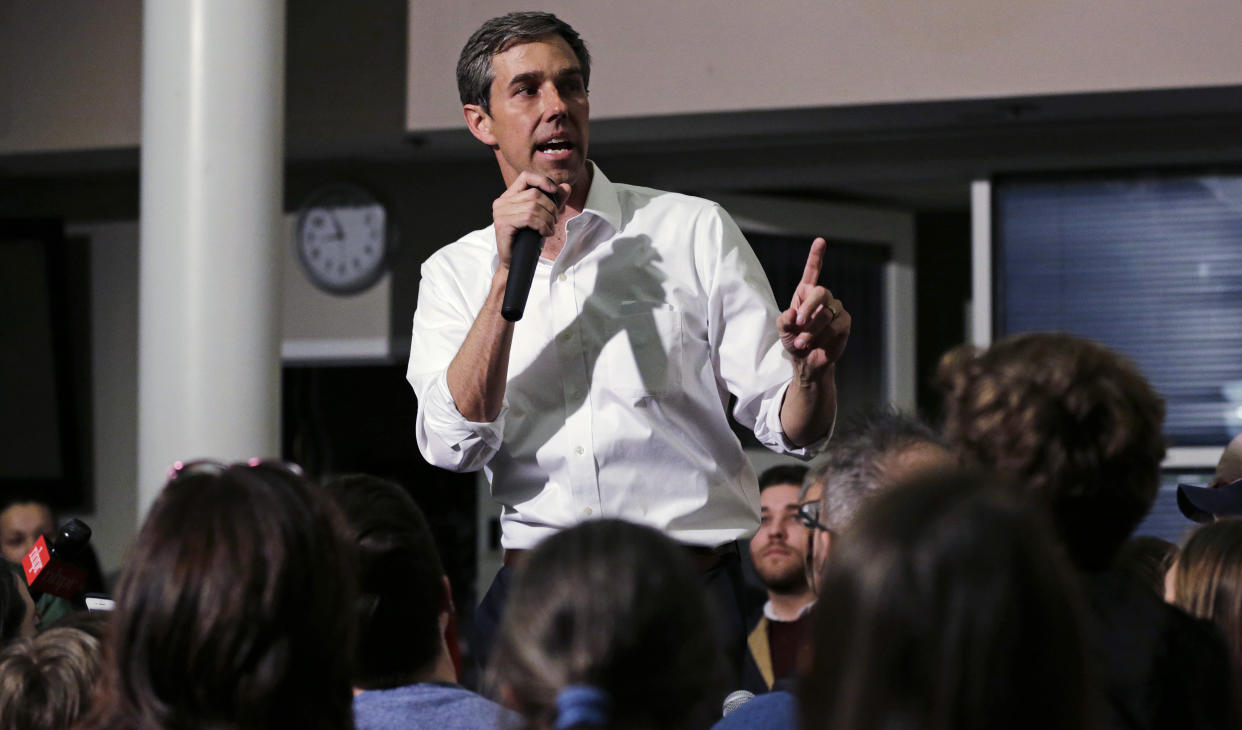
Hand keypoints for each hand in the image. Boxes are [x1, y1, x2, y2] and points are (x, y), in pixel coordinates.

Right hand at [492, 171, 570, 268]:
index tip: (554, 190)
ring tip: (549, 229)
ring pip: (534, 206)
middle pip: (534, 194)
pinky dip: (542, 225)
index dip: (542, 180)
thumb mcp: (542, 217)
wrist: (514, 263)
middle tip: (554, 221)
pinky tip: (545, 233)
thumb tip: (566, 187)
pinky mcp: (503, 224)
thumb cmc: (526, 240)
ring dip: (548, 219)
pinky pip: (529, 218)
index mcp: (509, 197)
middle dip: (550, 207)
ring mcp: (500, 213)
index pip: (525, 177)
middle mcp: (502, 202)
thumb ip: (553, 201)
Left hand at [777, 237, 849, 373]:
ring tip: (801, 343)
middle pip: (820, 291)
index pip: (812, 271)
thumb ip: (783, 321)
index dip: (816, 256)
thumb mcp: (783, 331)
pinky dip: (823, 336)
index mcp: (805, 293)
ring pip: (826, 313)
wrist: (807, 361)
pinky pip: (836, 325)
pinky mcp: (844, 322)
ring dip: (811, 330)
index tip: (820, 241)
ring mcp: (835, 309)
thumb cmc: (793, 342)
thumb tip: (791, 314)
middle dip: (807, 308)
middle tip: (797, 323)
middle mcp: (822, 298)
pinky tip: (816, 344)